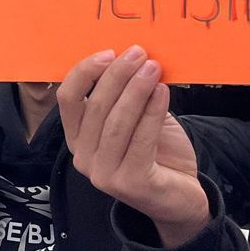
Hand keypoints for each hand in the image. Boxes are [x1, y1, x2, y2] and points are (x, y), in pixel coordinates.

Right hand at [57, 47, 208, 248]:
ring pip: (116, 122)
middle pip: (94, 106)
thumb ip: (127, 95)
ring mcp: (104, 174)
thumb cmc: (156, 152)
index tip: (109, 53)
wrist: (182, 197)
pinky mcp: (130, 184)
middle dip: (117, 75)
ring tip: (154, 68)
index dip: (85, 72)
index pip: (67, 99)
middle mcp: (83, 157)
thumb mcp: (136, 118)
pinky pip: (141, 139)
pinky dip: (153, 111)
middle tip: (139, 54)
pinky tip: (164, 92)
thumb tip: (131, 56)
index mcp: (77, 137)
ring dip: (136, 89)